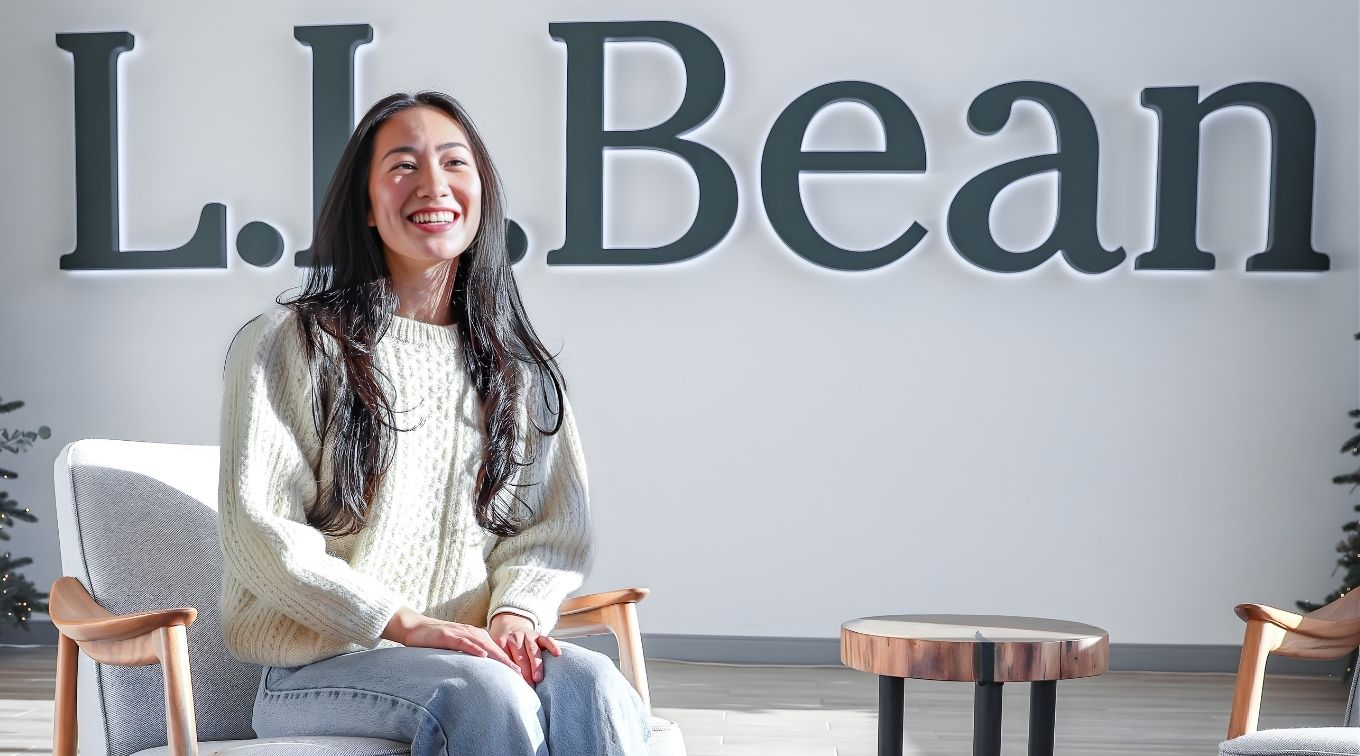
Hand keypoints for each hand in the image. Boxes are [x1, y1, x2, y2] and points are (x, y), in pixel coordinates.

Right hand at [382, 606, 517, 672]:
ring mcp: (460, 633)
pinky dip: (474, 648)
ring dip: (498, 656)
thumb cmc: (436, 640)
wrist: (414, 628)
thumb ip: (469, 656)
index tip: (520, 676)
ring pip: (483, 645)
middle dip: (509, 661)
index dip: (508, 662)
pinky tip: (483, 655)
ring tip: (510, 668)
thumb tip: (482, 671)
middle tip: (522, 675)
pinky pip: (463, 642)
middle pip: (495, 648)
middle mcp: (472, 633)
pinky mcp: (448, 635)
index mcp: (476, 636)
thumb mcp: (457, 648)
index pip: (496, 650)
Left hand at [489, 611, 561, 685]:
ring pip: (533, 650)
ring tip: (538, 678)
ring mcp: (528, 636)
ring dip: (536, 664)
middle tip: (526, 688)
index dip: (510, 672)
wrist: (509, 623)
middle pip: (520, 657)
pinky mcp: (539, 635)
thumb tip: (493, 679)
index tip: (513, 685)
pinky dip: (553, 646)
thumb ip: (494, 659)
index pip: (506, 658)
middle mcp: (515, 638)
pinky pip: (547, 640)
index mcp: (501, 641)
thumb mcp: (492, 647)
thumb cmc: (500, 642)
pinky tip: (557, 654)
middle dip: (523, 673)